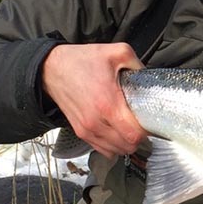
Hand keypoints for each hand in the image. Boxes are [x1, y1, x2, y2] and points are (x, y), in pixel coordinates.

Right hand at [42, 42, 145, 157]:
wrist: (52, 68)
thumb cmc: (82, 61)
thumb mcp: (116, 52)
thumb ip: (137, 64)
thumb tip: (149, 76)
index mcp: (107, 104)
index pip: (134, 134)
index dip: (147, 130)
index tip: (150, 120)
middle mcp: (96, 121)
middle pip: (127, 146)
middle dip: (139, 137)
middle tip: (142, 124)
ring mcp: (87, 129)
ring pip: (116, 151)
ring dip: (126, 143)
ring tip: (130, 127)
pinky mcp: (81, 132)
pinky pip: (102, 149)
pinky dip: (113, 145)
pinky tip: (117, 132)